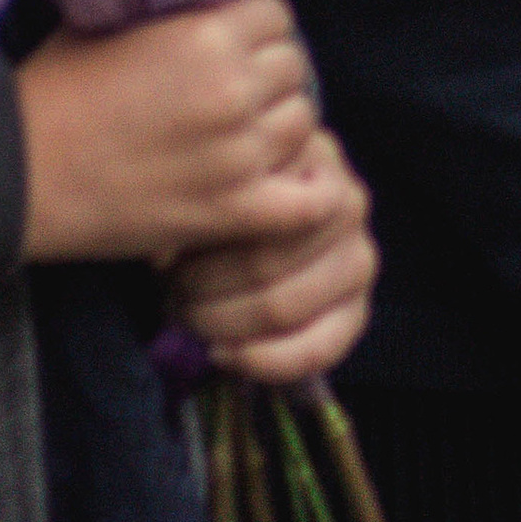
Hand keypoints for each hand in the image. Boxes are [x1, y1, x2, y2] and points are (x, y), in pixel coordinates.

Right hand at [19, 0, 319, 263]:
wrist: (15, 175)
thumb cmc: (52, 91)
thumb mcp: (106, 17)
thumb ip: (163, 0)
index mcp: (205, 34)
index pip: (277, 14)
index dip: (256, 27)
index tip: (234, 42)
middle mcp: (231, 89)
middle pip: (295, 66)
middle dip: (269, 74)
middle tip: (237, 90)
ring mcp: (237, 154)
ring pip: (304, 122)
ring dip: (281, 124)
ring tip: (248, 133)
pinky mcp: (230, 211)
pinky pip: (308, 200)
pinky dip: (309, 191)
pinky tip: (288, 180)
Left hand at [170, 126, 378, 383]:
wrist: (268, 229)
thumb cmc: (227, 200)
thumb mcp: (215, 181)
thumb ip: (202, 201)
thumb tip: (166, 253)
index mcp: (313, 158)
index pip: (256, 208)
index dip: (200, 243)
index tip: (162, 258)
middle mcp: (348, 204)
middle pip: (265, 262)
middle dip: (203, 291)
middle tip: (170, 295)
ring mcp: (358, 258)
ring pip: (283, 307)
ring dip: (223, 324)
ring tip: (188, 318)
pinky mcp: (357, 310)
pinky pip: (315, 351)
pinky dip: (262, 363)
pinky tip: (223, 354)